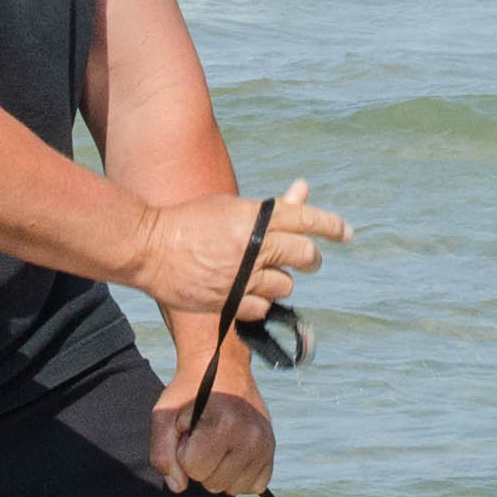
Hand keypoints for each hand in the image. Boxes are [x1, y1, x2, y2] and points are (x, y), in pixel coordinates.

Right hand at [138, 180, 348, 316]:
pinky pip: (264, 307)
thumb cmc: (191, 222)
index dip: (331, 226)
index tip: (346, 233)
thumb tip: (303, 189)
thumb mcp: (231, 207)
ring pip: (286, 285)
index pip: (306, 219)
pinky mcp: (231, 301)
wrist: (150, 249)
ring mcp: (243, 275)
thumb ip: (270, 208)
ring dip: (279, 280)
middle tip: (307, 259)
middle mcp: (253, 245)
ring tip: (259, 273)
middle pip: (304, 254)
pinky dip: (260, 301)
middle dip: (310, 258)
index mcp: (254, 216)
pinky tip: (246, 291)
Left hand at [153, 374, 275, 495]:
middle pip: (213, 483)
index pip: (194, 469)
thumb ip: (162, 452)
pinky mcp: (271, 449)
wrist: (221, 367)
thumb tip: (178, 485)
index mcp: (224, 423)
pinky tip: (232, 454)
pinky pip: (254, 485)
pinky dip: (240, 476)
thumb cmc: (189, 392)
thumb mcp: (164, 414)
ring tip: (217, 443)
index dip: (184, 453)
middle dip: (201, 463)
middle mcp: (251, 435)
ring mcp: (265, 444)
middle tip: (203, 435)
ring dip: (219, 472)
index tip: (189, 431)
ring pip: (233, 489)